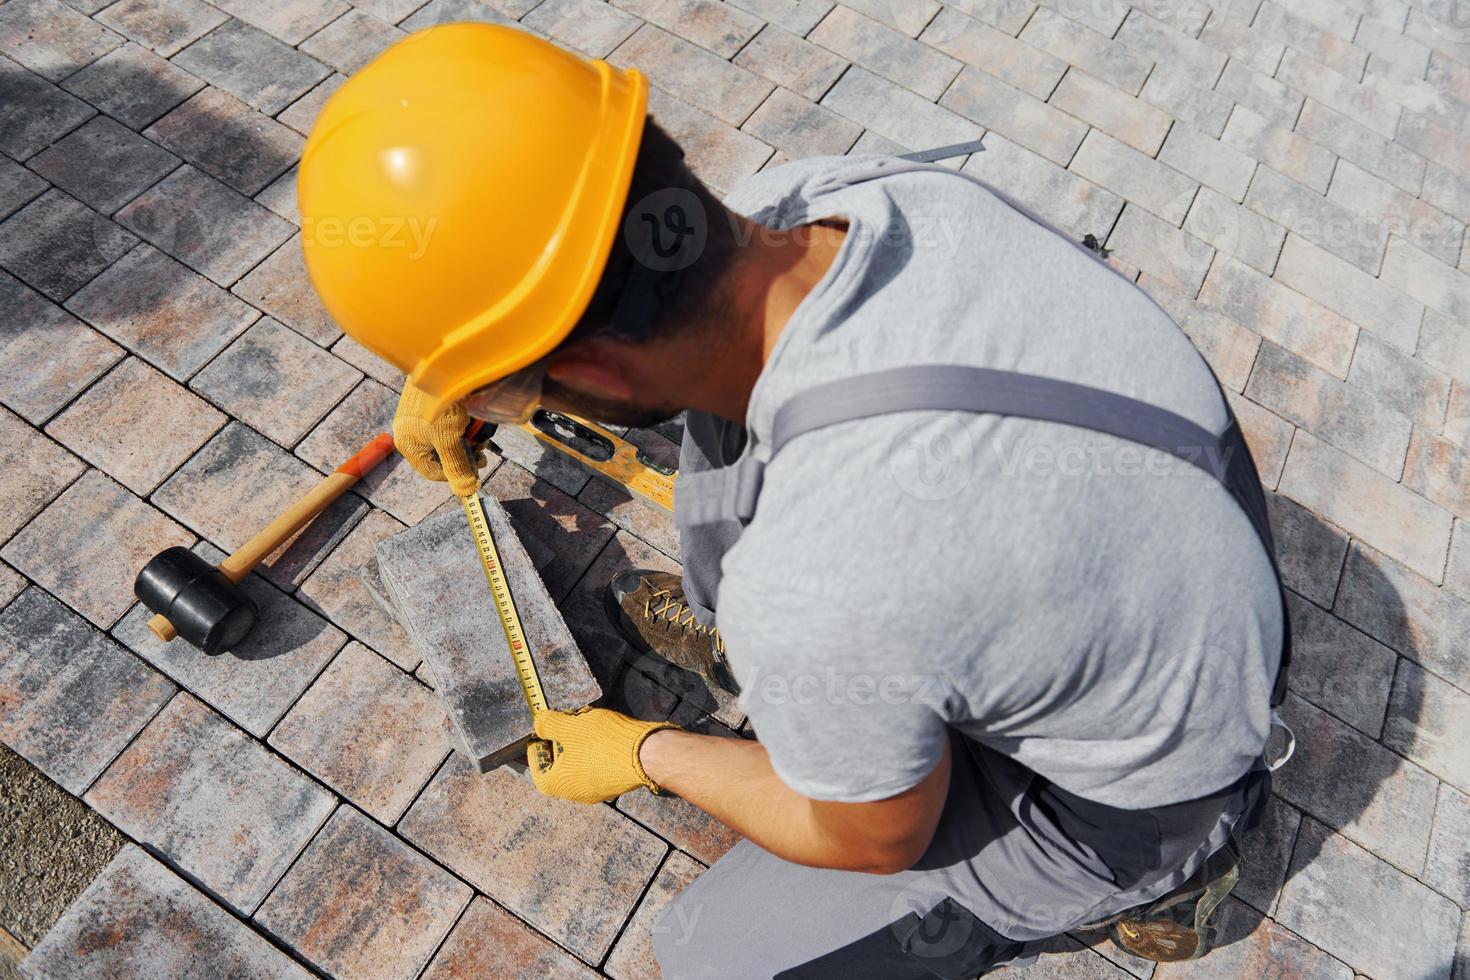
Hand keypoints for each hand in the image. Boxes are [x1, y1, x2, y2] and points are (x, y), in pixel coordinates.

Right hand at [392, 381, 485, 496]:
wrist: (442, 362)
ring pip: (447, 439)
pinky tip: (472, 419)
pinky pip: (447, 423)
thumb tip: (466, 492)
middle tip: (482, 448)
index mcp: (409, 444)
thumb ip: (457, 466)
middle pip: (441, 455)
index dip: (456, 476)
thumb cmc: (441, 403)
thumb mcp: (450, 439)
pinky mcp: (430, 404)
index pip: (433, 473)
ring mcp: (419, 417)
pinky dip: (462, 425)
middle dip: (464, 455)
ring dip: (465, 440)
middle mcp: (410, 432)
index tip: (477, 470)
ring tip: (479, 432)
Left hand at [528, 708, 678, 803]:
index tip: (538, 736)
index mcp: (559, 784)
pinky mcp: (616, 783)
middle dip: (558, 747)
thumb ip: (549, 724)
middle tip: (562, 726)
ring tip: (583, 726)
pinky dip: (593, 753)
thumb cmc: (602, 743)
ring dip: (577, 748)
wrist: (646, 754)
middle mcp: (577, 794)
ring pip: (579, 768)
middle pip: (559, 770)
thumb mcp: (570, 727)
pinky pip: (597, 768)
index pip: (538, 772)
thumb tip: (537, 723)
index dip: (535, 753)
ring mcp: (598, 791)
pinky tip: (600, 735)